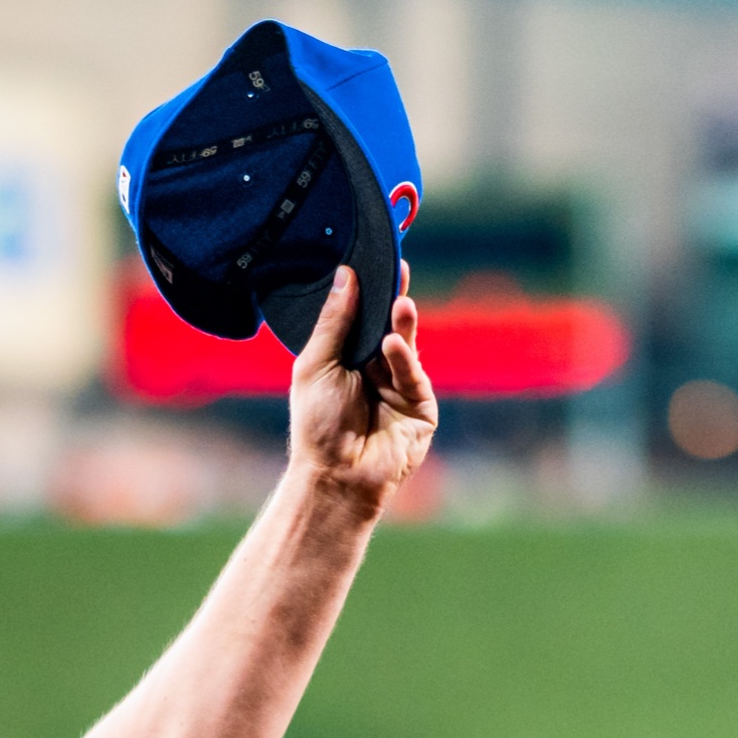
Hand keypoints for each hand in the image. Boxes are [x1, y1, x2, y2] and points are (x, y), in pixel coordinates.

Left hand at [288, 262, 436, 507]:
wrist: (334, 476)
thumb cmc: (317, 425)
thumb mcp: (317, 364)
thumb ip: (334, 322)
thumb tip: (346, 275)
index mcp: (348, 359)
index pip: (364, 317)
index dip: (371, 291)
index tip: (379, 260)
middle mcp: (375, 371)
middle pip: (388, 326)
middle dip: (393, 300)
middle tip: (398, 271)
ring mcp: (400, 389)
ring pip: (405, 347)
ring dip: (401, 326)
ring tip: (399, 306)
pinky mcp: (420, 409)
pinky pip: (414, 377)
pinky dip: (404, 360)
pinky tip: (392, 346)